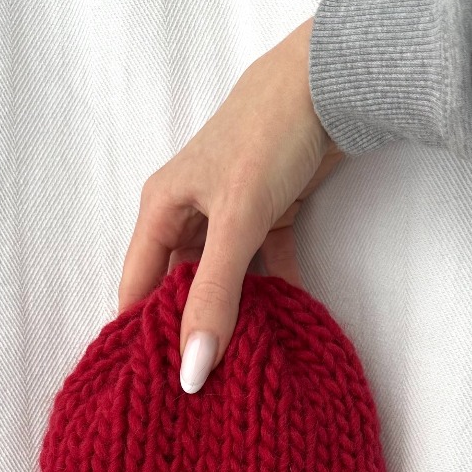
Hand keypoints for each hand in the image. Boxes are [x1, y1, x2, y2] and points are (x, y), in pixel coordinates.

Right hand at [118, 17, 343, 392]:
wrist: (335, 81)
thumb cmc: (269, 137)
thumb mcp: (236, 222)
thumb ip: (214, 296)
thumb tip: (192, 369)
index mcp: (161, 210)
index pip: (137, 287)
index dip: (141, 336)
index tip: (155, 388)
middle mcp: (189, 214)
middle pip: (180, 288)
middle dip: (191, 332)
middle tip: (202, 389)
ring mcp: (231, 217)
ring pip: (225, 282)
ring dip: (236, 318)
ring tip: (241, 369)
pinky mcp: (269, 217)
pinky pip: (264, 269)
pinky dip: (274, 295)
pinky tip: (284, 330)